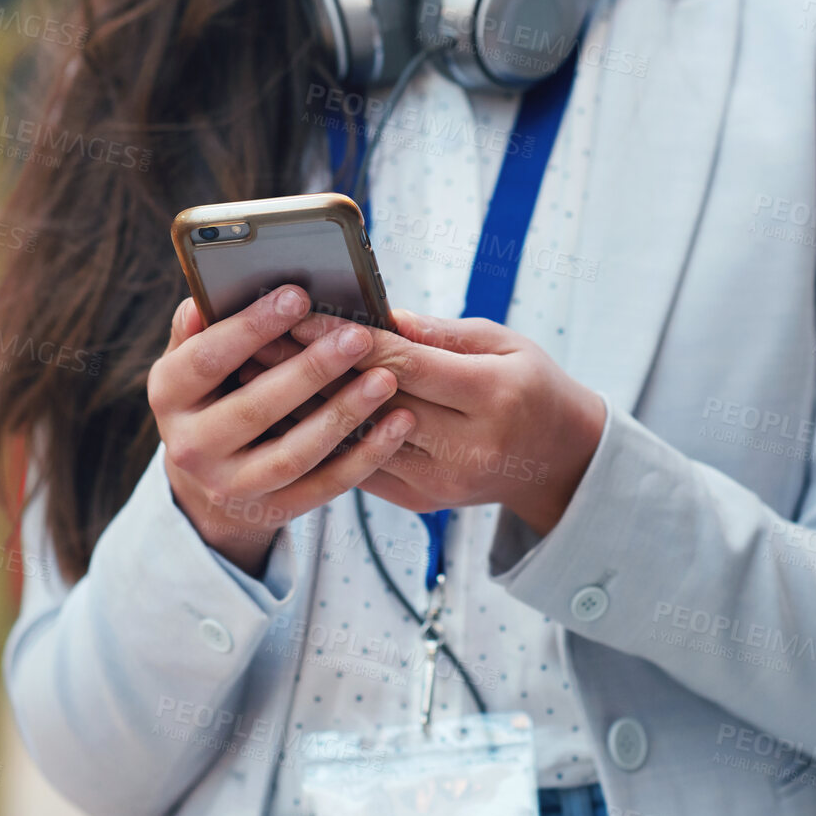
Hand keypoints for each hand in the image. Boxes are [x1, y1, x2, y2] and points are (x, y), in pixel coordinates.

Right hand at [148, 285, 416, 575]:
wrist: (206, 479)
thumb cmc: (211, 395)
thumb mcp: (191, 363)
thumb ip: (198, 330)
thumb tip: (202, 298)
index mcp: (168, 395)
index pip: (207, 359)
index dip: (252, 327)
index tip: (298, 296)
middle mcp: (190, 446)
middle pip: (255, 408)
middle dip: (312, 370)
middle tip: (359, 337)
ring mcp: (230, 486)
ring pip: (293, 453)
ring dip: (344, 414)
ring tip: (385, 379)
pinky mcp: (272, 510)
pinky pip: (325, 486)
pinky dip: (366, 455)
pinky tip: (397, 423)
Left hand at [284, 309, 606, 534]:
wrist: (559, 459)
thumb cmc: (530, 385)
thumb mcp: (502, 342)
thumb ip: (437, 332)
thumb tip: (373, 313)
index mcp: (492, 396)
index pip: (403, 364)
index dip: (346, 338)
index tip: (297, 314)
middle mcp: (467, 446)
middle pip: (372, 403)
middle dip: (310, 369)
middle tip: (256, 339)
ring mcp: (442, 482)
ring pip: (356, 441)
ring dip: (302, 407)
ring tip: (257, 374)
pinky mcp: (422, 502)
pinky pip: (360, 467)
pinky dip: (321, 438)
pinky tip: (286, 413)